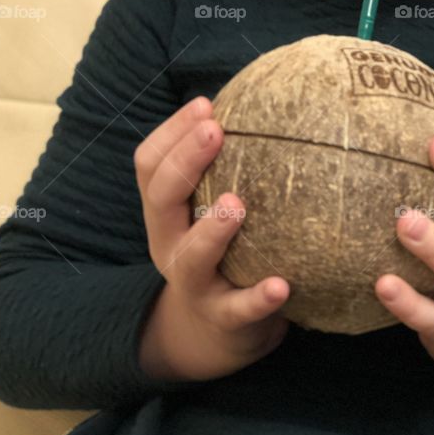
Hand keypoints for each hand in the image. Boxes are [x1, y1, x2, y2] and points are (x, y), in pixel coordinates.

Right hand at [134, 96, 290, 382]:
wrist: (214, 334)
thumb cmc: (225, 249)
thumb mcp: (211, 207)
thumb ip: (229, 164)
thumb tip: (270, 100)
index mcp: (165, 212)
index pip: (150, 164)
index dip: (172, 131)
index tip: (207, 104)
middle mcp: (169, 244)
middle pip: (161, 198)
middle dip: (185, 161)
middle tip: (216, 130)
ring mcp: (194, 284)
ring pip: (190, 257)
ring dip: (212, 229)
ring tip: (237, 203)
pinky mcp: (225, 319)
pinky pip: (240, 309)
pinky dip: (259, 298)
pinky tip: (282, 286)